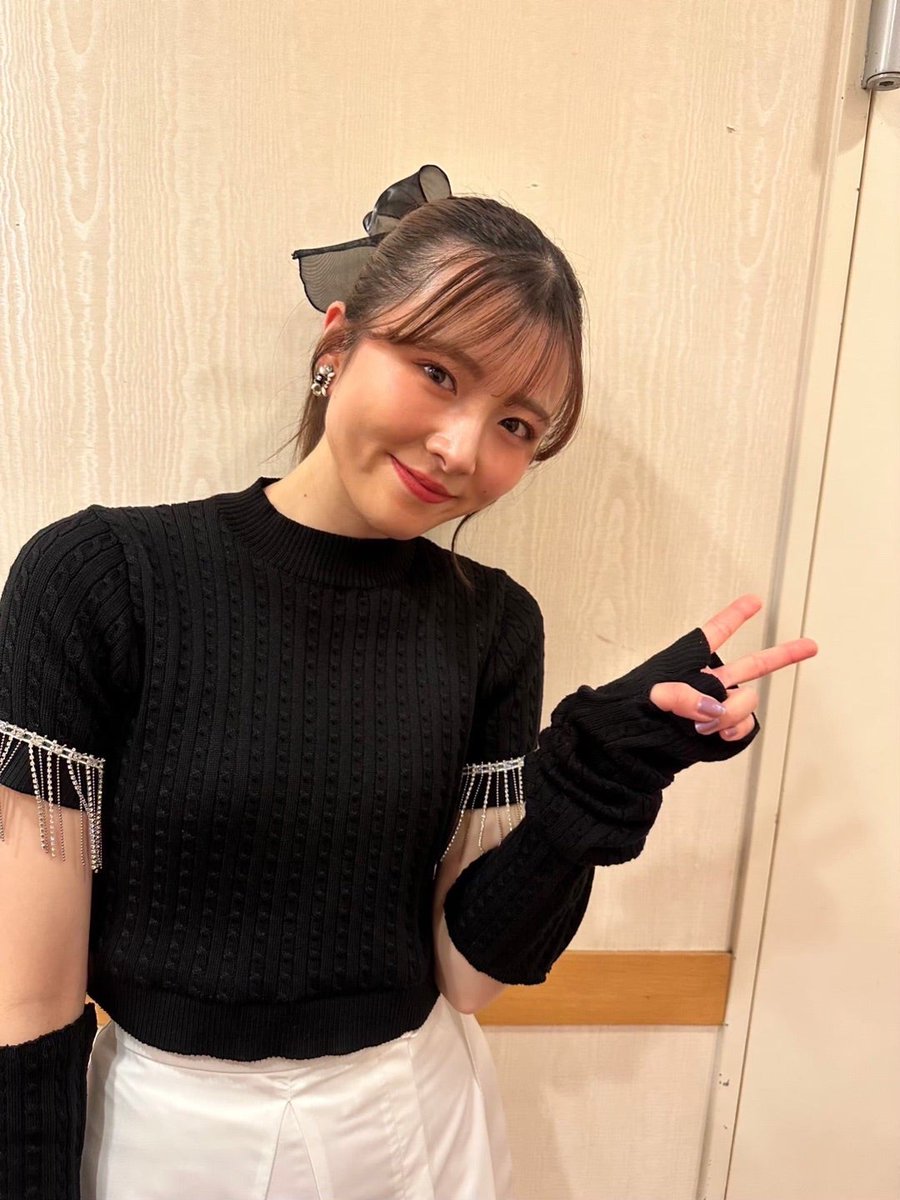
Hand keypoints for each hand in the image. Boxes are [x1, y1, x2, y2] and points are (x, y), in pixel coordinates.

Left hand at [648, 594, 817, 741]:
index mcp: (689, 661)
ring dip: (729, 712)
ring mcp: (719, 706)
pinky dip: (732, 730)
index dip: (735, 616)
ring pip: (748, 701)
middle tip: (810, 645)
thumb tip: (714, 707)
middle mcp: (709, 682)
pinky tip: (715, 733)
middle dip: (783, 655)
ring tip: (701, 723)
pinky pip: (744, 726)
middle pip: (753, 664)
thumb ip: (684, 695)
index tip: (754, 600)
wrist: (633, 743)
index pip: (715, 633)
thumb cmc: (634, 711)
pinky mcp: (722, 729)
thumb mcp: (652, 694)